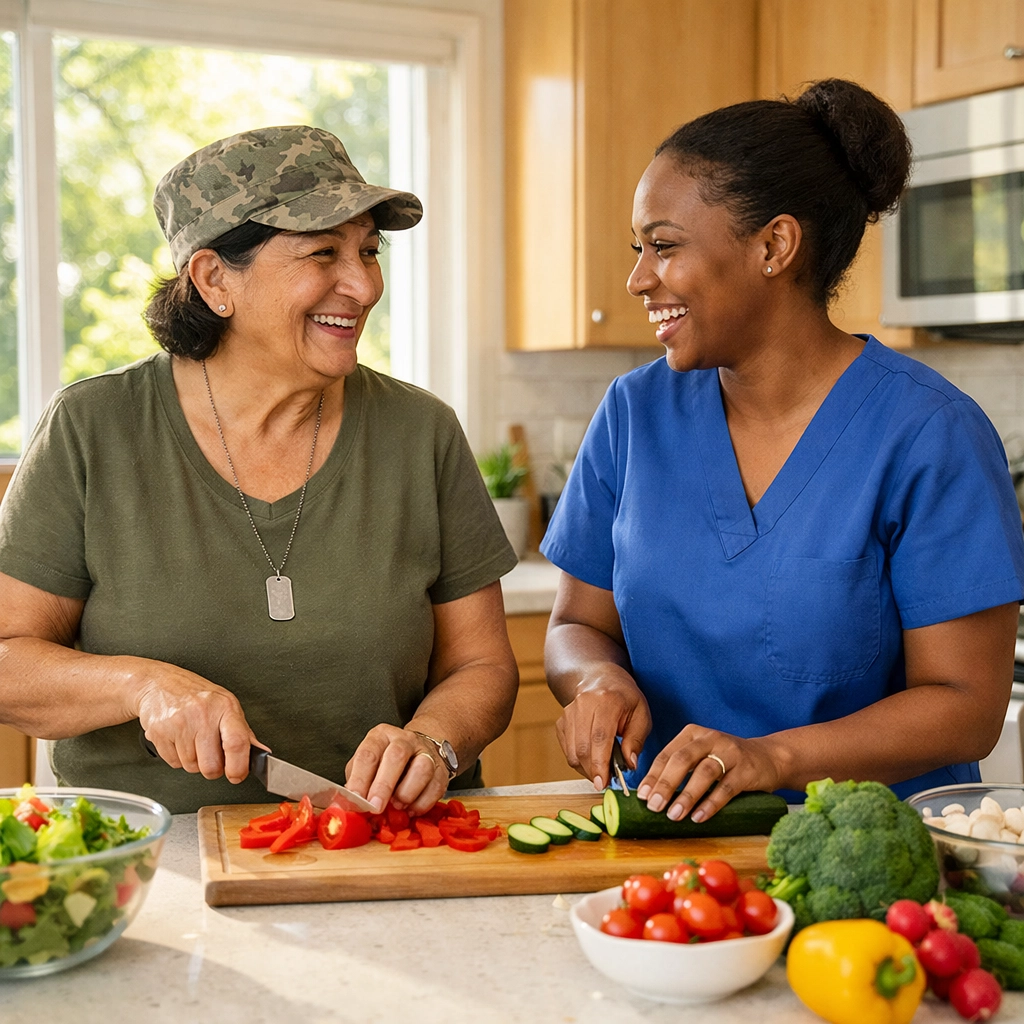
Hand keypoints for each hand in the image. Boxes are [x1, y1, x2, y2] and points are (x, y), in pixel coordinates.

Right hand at [134, 665, 263, 783]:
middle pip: (211, 766)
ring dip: (194, 761)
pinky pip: (174, 764)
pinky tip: (178, 739)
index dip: (238, 767)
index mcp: (225, 707)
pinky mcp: (159, 733)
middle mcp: (202, 715)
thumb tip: (261, 753)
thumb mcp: (226, 705)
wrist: (158, 684)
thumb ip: (243, 732)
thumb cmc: (196, 695)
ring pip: (192, 767)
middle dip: (213, 768)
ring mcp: (180, 724)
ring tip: (192, 739)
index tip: (237, 775)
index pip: (236, 742)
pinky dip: (177, 757)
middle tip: (211, 753)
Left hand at [344, 724, 448, 814]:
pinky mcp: (441, 769)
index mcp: (380, 736)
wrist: (419, 752)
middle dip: (384, 785)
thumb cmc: (385, 763)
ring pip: (421, 768)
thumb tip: (346, 806)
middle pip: (396, 756)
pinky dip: (422, 804)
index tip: (356, 799)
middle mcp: (404, 740)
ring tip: (397, 806)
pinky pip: (435, 787)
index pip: (368, 754)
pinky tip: (411, 809)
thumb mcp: (366, 766)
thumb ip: (357, 782)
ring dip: (407, 793)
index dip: (361, 779)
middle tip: (375, 807)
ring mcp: (425, 752)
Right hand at [555, 666, 651, 790]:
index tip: (603, 783)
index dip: (600, 763)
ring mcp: (569, 712)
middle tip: (606, 782)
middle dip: (593, 771)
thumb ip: (636, 740)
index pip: (600, 737)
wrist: (599, 678)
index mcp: (607, 701)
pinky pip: (567, 750)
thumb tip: (629, 765)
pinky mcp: (561, 722)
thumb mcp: (641, 714)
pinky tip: (592, 760)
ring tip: (602, 771)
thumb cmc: (624, 698)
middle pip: (583, 747)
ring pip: (572, 752)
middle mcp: (583, 705)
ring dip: (586, 769)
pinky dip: (579, 761)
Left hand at [636, 724, 780, 821]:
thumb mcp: (701, 756)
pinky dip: (711, 803)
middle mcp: (710, 738)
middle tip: (654, 807)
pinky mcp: (746, 769)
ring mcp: (730, 752)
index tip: (642, 796)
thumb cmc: (726, 761)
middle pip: (682, 760)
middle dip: (665, 784)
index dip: (653, 775)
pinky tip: (699, 816)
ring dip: (687, 796)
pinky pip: (726, 787)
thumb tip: (652, 795)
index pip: (667, 754)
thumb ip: (680, 769)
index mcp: (692, 734)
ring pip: (704, 772)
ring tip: (674, 815)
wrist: (768, 757)